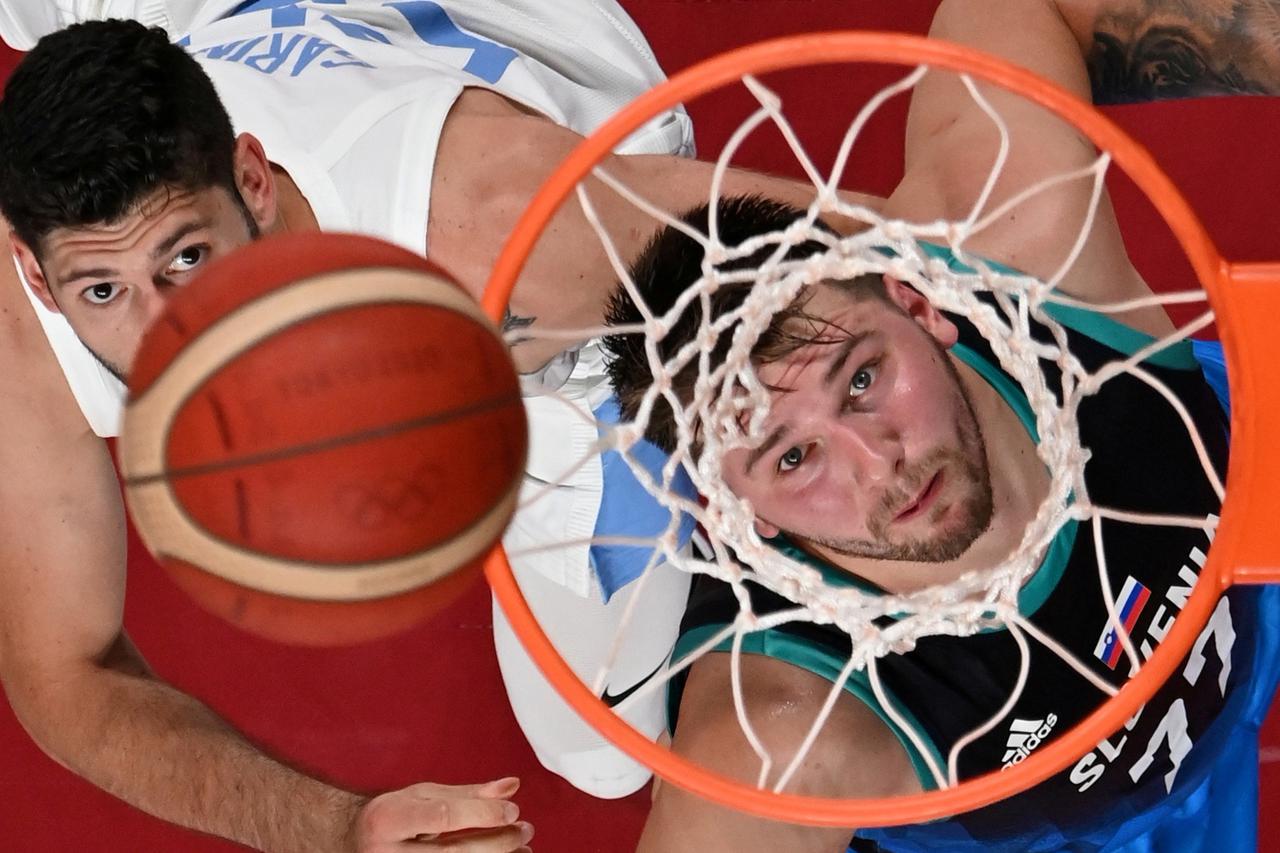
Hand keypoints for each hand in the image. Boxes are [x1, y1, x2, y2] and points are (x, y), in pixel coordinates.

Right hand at [354, 777, 532, 851]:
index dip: (482, 814)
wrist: (353, 844)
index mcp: (388, 820)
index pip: (442, 817)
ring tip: (522, 849)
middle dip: (496, 843)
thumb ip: (467, 794)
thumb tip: (511, 787)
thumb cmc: (392, 818)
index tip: (512, 810)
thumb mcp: (422, 796)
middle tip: (525, 830)